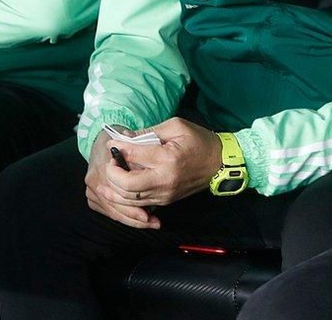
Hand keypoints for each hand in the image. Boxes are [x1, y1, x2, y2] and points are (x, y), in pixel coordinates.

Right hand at [84, 131, 159, 229]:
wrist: (104, 138)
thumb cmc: (122, 139)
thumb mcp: (137, 140)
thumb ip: (141, 152)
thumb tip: (149, 172)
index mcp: (103, 167)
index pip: (119, 193)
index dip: (134, 206)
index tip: (150, 214)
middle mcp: (94, 180)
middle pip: (115, 206)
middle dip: (134, 217)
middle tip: (153, 222)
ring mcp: (91, 189)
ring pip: (111, 211)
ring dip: (131, 219)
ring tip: (150, 222)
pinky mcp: (92, 195)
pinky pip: (108, 211)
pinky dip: (124, 216)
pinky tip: (140, 219)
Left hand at [91, 117, 225, 227]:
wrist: (221, 163)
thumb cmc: (199, 140)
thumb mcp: (177, 126)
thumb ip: (150, 132)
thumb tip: (125, 138)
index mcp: (168, 158)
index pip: (134, 155)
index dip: (119, 148)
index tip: (112, 143)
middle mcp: (164, 179)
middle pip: (126, 185)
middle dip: (112, 174)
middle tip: (111, 162)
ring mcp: (165, 194)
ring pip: (129, 199)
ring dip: (115, 188)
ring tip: (110, 175)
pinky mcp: (166, 201)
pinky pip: (139, 204)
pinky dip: (126, 197)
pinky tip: (119, 188)